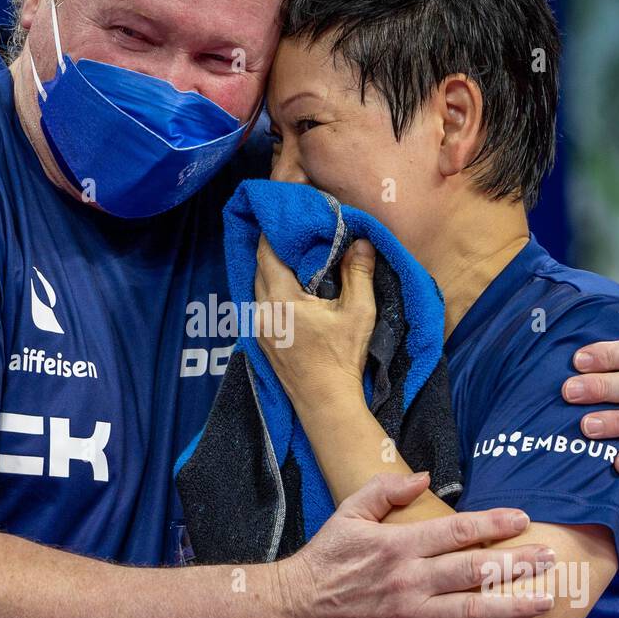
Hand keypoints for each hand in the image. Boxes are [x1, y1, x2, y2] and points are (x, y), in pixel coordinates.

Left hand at [253, 234, 376, 407]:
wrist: (326, 403)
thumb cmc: (341, 359)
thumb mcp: (358, 312)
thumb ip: (358, 274)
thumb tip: (360, 242)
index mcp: (280, 300)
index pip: (267, 253)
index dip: (275, 230)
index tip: (287, 214)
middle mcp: (262, 311)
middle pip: (259, 267)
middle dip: (273, 247)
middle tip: (292, 229)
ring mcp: (258, 328)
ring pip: (257, 285)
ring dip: (271, 268)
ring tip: (291, 253)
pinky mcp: (261, 340)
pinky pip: (260, 303)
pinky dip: (270, 287)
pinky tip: (288, 285)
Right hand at [277, 471, 554, 617]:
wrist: (294, 608)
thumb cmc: (324, 558)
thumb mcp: (348, 513)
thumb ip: (385, 490)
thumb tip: (424, 477)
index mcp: (399, 544)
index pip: (457, 531)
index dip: (494, 523)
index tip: (523, 519)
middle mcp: (410, 580)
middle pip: (473, 569)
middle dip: (516, 563)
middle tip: (549, 557)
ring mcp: (409, 616)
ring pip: (470, 610)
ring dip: (511, 605)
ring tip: (545, 599)